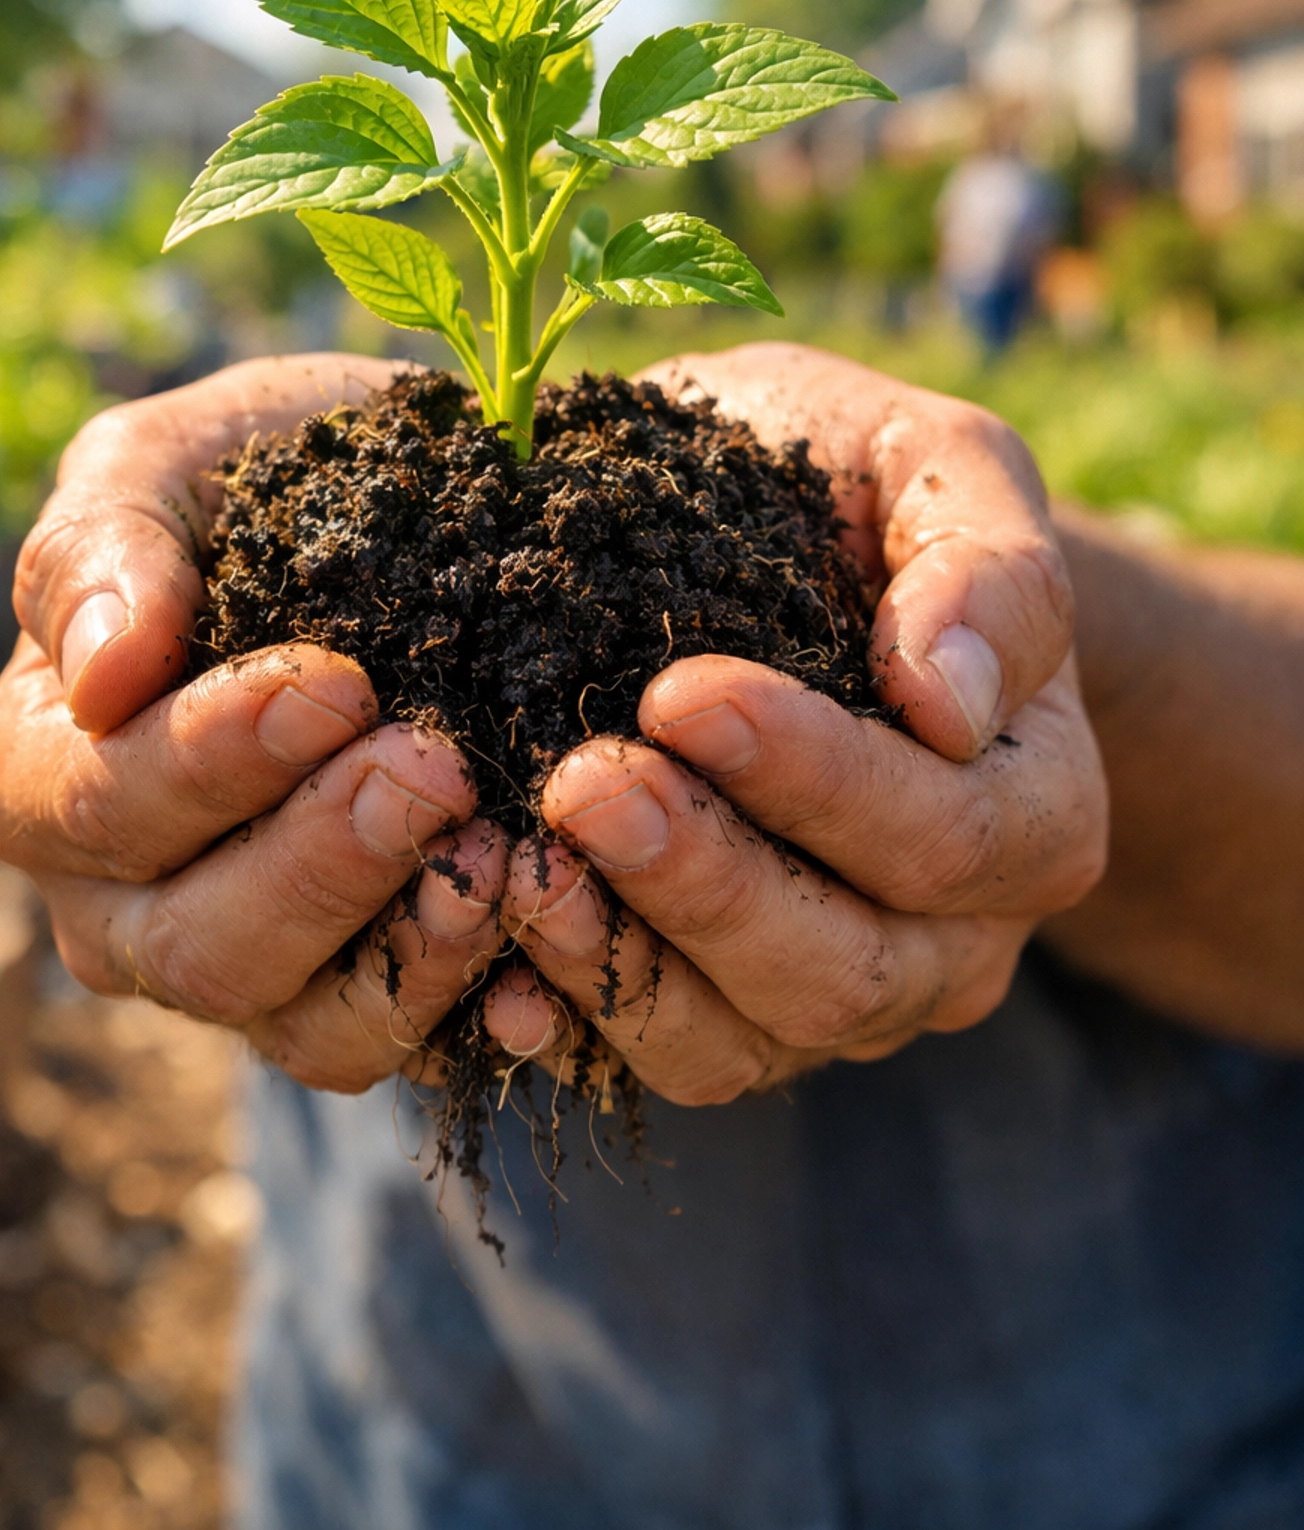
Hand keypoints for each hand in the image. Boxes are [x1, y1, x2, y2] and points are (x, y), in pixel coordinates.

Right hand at [0, 355, 505, 1091]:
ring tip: (503, 857)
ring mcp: (247, 971)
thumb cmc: (262, 481)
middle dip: (325, 862)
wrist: (413, 516)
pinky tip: (544, 960)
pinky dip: (479, 1012)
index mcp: (40, 778)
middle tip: (438, 770)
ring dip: (410, 950)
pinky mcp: (359, 1004)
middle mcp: (122, 908)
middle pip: (198, 946)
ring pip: (303, 1027)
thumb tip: (101, 673)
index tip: (338, 684)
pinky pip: (408, 1049)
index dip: (213, 759)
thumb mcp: (172, 461)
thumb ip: (106, 545)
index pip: (101, 807)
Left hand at [482, 341, 1107, 1101]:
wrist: (771, 540)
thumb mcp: (935, 467)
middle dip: (703, 880)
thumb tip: (950, 700)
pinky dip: (565, 1023)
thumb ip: (988, 568)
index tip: (682, 693)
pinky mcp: (719, 1023)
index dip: (814, 778)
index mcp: (1035, 809)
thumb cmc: (855, 491)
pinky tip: (494, 963)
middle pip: (844, 969)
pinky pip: (647, 1062)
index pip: (942, 835)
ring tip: (519, 863)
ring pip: (741, 1044)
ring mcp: (832, 997)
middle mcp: (950, 939)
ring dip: (621, 960)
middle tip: (582, 782)